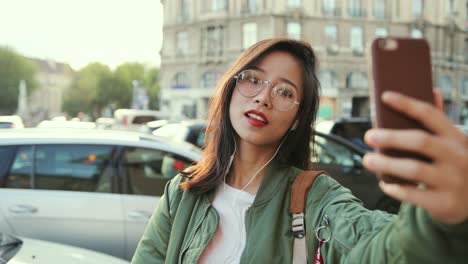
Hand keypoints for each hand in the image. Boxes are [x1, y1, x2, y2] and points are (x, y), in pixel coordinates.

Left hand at [363, 90, 467, 223]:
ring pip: (414, 169)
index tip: (384, 96)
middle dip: (391, 137)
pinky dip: (395, 188)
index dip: (407, 104)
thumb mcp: (456, 144)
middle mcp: (458, 157)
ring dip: (386, 163)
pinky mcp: (445, 203)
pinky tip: (385, 183)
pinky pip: (414, 194)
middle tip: (368, 136)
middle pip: (420, 141)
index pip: (431, 115)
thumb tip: (432, 90)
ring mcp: (453, 181)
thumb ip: (440, 123)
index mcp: (457, 138)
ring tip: (367, 160)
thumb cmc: (457, 166)